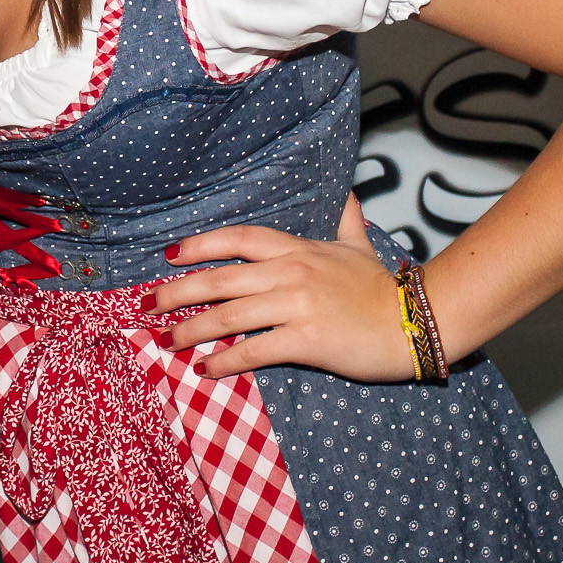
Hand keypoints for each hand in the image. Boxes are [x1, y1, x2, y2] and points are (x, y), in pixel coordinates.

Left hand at [148, 197, 417, 382]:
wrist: (415, 323)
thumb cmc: (382, 288)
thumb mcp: (359, 246)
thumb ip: (346, 219)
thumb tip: (348, 193)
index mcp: (298, 249)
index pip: (237, 239)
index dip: (199, 245)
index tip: (169, 256)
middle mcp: (291, 272)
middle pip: (220, 278)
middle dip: (178, 292)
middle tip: (148, 305)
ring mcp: (297, 305)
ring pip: (229, 316)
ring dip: (191, 329)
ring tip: (168, 341)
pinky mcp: (306, 340)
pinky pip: (254, 351)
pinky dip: (226, 362)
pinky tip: (207, 369)